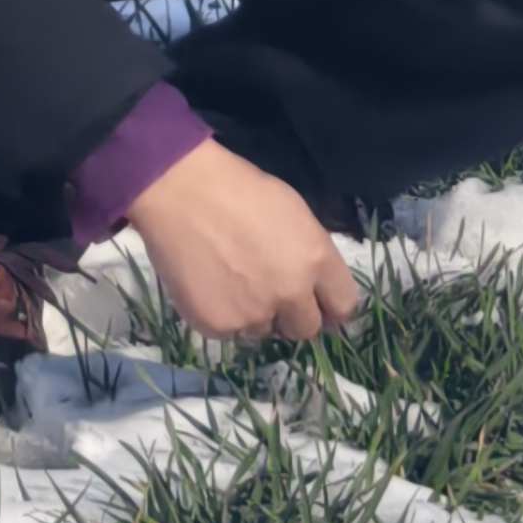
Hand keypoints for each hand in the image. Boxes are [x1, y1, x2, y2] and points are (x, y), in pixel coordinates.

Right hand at [125, 140, 360, 343]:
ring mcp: (254, 313)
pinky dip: (222, 315)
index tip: (317, 304)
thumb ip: (310, 255)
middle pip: (306, 329)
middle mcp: (292, 293)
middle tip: (267, 292)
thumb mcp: (293, 212)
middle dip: (291, 315)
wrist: (178, 190)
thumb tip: (314, 289)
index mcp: (315, 260)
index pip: (343, 306)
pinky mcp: (219, 325)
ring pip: (265, 330)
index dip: (329, 306)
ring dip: (255, 315)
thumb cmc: (237, 189)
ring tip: (229, 281)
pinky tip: (208, 284)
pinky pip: (229, 332)